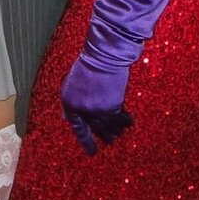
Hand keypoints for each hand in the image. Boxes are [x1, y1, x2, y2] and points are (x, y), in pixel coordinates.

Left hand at [58, 0, 186, 154]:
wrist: (104, 50)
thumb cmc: (91, 59)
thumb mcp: (76, 79)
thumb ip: (74, 97)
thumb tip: (68, 117)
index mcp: (69, 99)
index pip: (74, 125)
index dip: (83, 137)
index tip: (90, 149)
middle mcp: (79, 108)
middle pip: (92, 128)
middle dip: (100, 137)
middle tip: (106, 145)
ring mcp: (95, 110)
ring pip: (106, 126)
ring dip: (113, 131)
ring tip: (119, 136)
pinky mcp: (110, 107)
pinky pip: (118, 118)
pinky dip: (124, 121)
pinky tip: (130, 122)